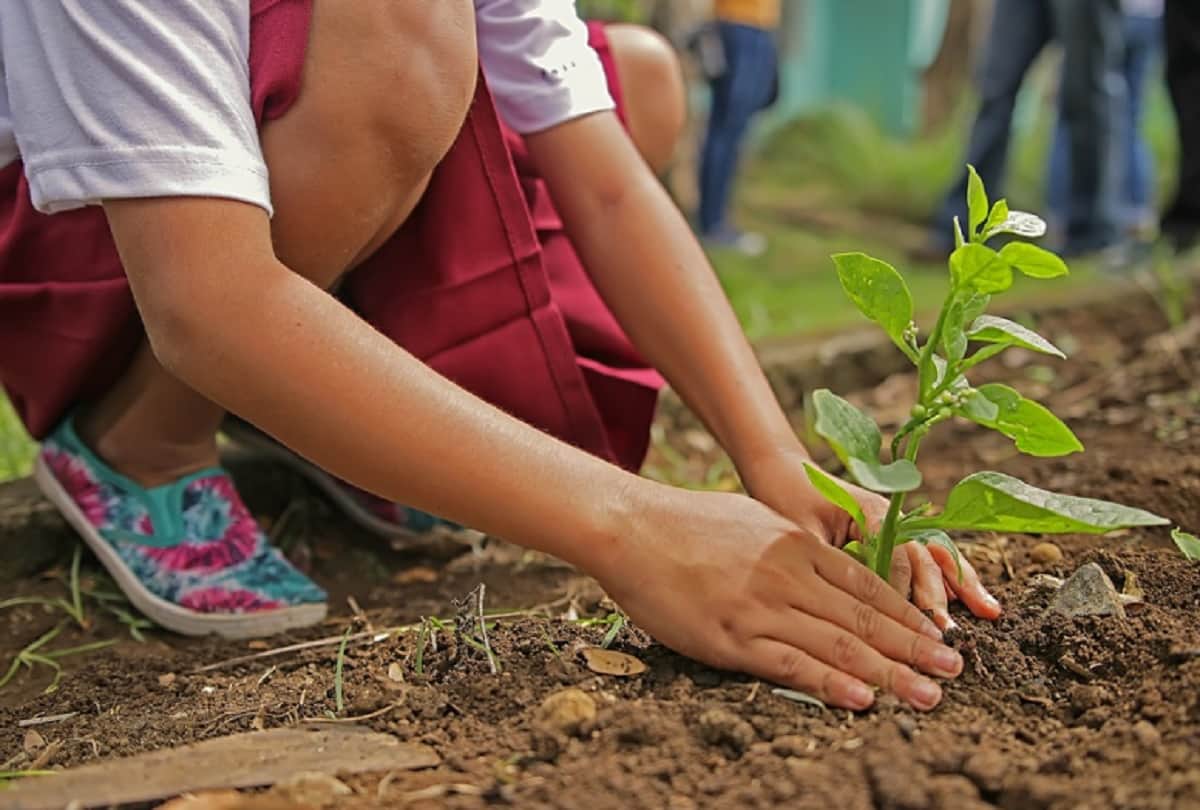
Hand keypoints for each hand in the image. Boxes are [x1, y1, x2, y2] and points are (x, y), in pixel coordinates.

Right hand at [592, 484, 964, 710]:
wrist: (631, 527)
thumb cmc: (687, 522)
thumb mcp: (753, 520)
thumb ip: (792, 546)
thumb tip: (824, 565)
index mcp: (796, 545)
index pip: (867, 586)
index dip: (907, 615)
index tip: (937, 636)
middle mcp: (789, 575)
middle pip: (865, 619)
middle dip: (915, 647)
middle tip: (953, 671)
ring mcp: (761, 607)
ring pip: (839, 645)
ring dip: (890, 673)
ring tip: (927, 694)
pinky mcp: (731, 637)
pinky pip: (791, 664)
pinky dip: (831, 684)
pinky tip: (863, 699)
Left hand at [737, 447, 1000, 630]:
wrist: (782, 471)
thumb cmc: (785, 499)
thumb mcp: (800, 532)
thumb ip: (827, 562)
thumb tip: (845, 605)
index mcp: (870, 512)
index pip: (896, 557)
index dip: (903, 593)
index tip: (908, 626)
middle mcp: (891, 516)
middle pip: (923, 557)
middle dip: (938, 596)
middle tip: (947, 633)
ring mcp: (896, 524)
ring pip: (936, 555)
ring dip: (960, 584)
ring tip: (990, 612)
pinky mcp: (894, 534)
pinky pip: (928, 556)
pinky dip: (952, 577)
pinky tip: (976, 600)